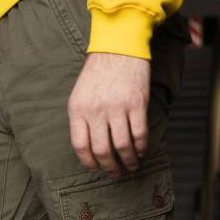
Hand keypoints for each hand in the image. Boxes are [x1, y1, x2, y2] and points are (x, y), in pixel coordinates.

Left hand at [68, 52, 150, 177]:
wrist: (118, 47)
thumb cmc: (98, 73)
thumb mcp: (80, 95)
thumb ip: (81, 120)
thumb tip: (88, 150)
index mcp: (78, 110)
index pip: (80, 146)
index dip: (89, 163)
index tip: (96, 169)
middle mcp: (96, 110)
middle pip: (102, 150)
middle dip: (110, 167)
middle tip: (115, 172)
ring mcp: (117, 107)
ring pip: (122, 146)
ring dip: (128, 160)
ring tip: (131, 166)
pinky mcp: (136, 103)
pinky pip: (139, 134)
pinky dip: (141, 147)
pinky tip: (141, 152)